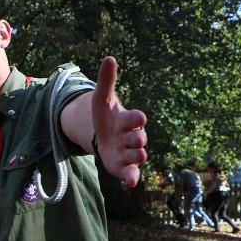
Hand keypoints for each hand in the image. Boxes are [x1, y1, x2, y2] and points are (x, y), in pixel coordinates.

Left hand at [92, 57, 147, 187]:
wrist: (102, 135)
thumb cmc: (105, 117)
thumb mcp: (101, 100)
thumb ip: (106, 82)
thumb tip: (109, 58)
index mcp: (127, 120)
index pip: (135, 118)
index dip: (137, 118)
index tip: (139, 117)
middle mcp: (131, 137)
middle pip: (139, 138)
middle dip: (138, 138)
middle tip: (138, 139)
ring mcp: (128, 152)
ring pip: (137, 155)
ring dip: (137, 156)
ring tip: (137, 156)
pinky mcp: (122, 166)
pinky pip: (130, 173)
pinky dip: (132, 177)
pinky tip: (132, 182)